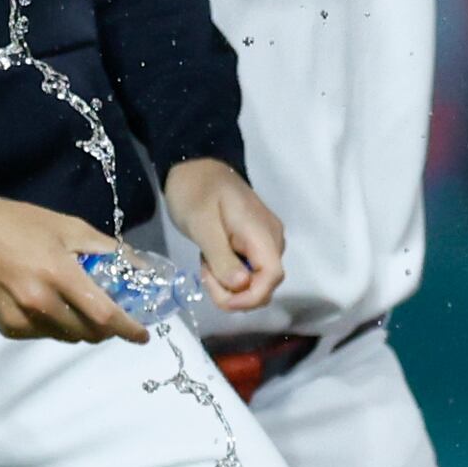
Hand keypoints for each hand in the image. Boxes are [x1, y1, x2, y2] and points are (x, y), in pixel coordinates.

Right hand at [0, 190, 151, 341]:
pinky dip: (54, 327)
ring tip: (79, 307)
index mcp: (60, 274)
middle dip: (107, 329)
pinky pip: (42, 335)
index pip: (104, 314)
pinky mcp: (5, 326)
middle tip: (111, 315)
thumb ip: (105, 249)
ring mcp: (21, 318)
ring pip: (66, 337)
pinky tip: (50, 307)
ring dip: (81, 328)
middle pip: (88, 333)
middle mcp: (41, 302)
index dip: (128, 329)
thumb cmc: (16, 223)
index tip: (143, 335)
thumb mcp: (66, 225)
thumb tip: (139, 266)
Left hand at [159, 155, 285, 311]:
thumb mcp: (202, 225)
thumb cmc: (195, 192)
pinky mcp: (254, 244)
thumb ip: (222, 257)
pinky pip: (248, 271)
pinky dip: (228, 274)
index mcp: (262, 232)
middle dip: (234, 292)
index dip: (251, 297)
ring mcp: (264, 242)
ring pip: (255, 281)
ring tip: (206, 262)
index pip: (273, 276)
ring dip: (228, 284)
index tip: (223, 300)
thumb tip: (242, 287)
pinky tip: (212, 259)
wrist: (195, 167)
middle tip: (205, 273)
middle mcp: (271, 240)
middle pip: (264, 284)